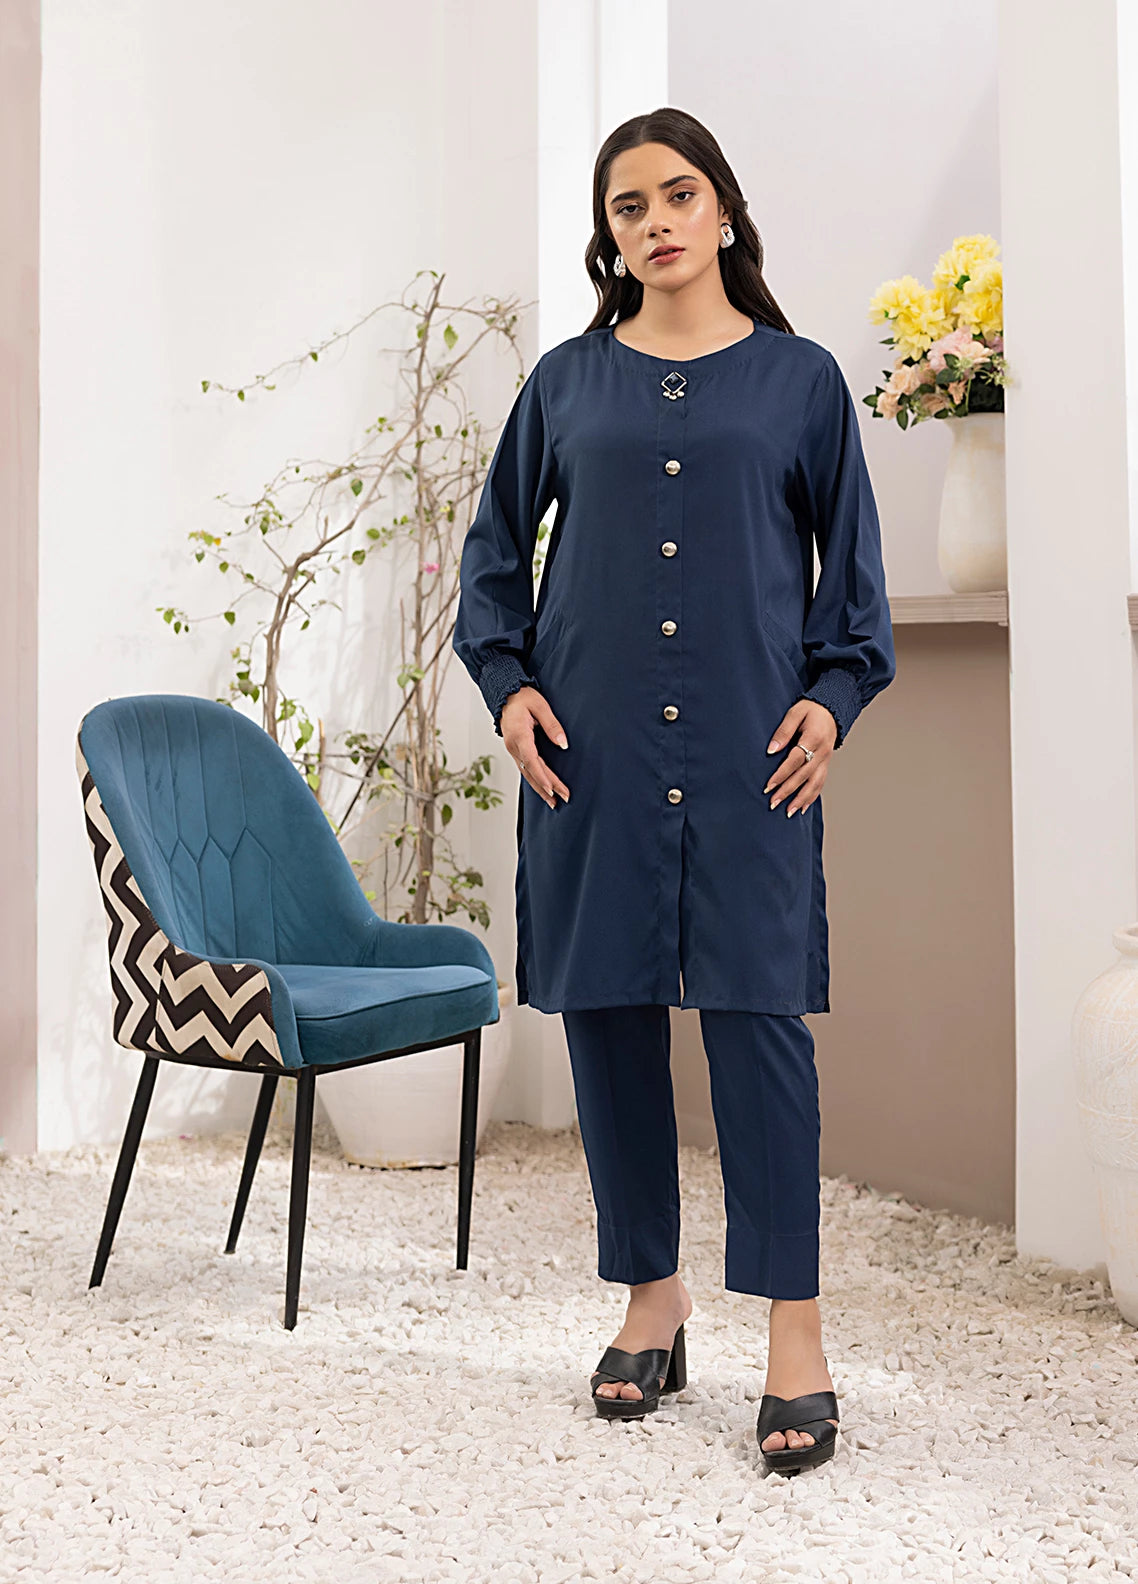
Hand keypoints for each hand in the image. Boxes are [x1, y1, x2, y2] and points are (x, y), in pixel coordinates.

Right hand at [501, 688, 570, 809]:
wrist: (504, 694)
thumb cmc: (522, 697)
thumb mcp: (540, 705)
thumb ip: (552, 725)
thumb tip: (563, 744)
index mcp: (519, 735)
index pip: (531, 760)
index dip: (542, 776)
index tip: (553, 788)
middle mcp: (513, 746)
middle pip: (531, 771)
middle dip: (548, 787)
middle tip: (564, 798)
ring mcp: (512, 749)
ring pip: (527, 773)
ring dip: (540, 789)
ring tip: (553, 803)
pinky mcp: (515, 750)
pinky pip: (524, 769)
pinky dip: (534, 781)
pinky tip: (543, 790)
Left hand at [763, 700, 836, 814]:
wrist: (833, 709)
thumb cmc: (811, 710)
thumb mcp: (795, 712)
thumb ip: (783, 731)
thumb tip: (771, 750)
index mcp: (814, 738)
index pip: (795, 760)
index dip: (781, 774)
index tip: (768, 785)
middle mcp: (822, 752)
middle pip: (803, 775)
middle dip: (788, 791)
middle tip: (773, 803)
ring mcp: (826, 760)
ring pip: (814, 784)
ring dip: (800, 800)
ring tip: (788, 813)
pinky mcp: (826, 764)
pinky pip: (820, 783)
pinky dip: (812, 797)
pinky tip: (802, 807)